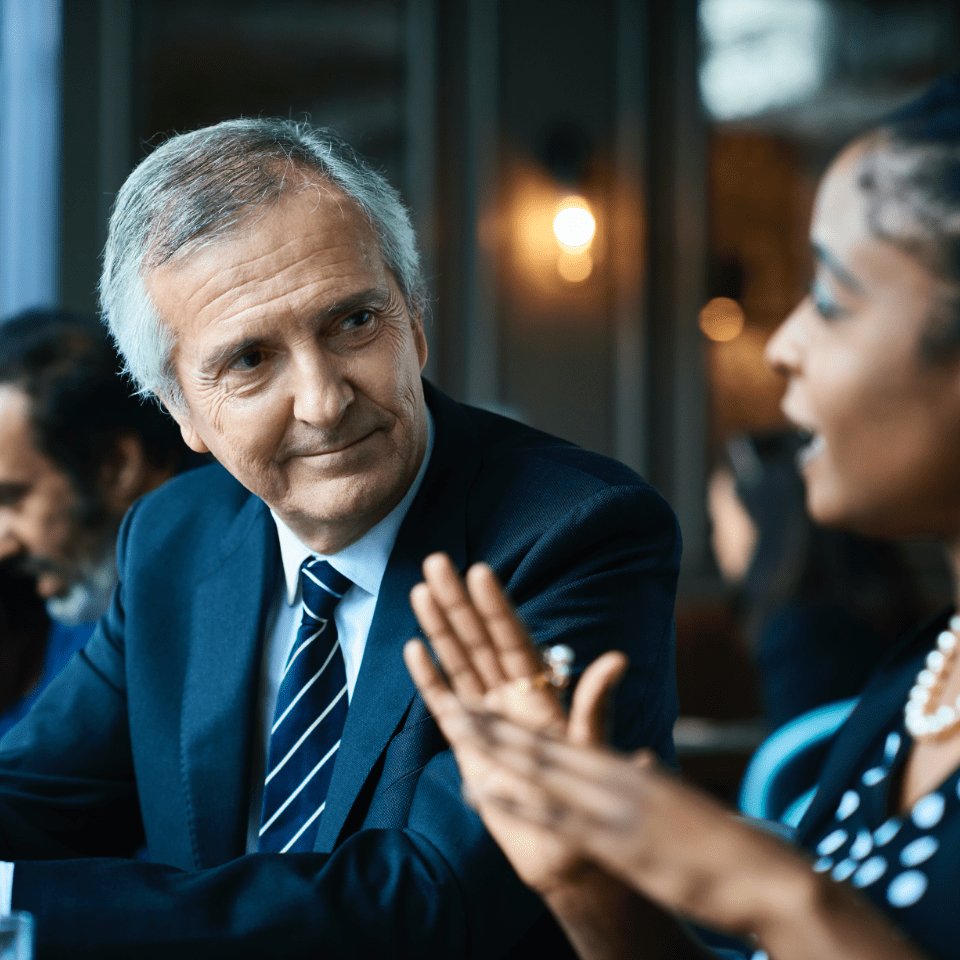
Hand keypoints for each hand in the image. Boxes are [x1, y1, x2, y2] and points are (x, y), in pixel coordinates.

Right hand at [404, 552, 626, 893]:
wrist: (567, 850)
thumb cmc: (587, 797)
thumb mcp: (590, 747)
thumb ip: (593, 705)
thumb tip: (615, 659)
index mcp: (540, 693)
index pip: (512, 639)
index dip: (496, 606)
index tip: (480, 570)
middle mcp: (510, 696)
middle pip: (478, 640)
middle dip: (457, 601)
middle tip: (437, 560)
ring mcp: (487, 717)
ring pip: (458, 662)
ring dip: (439, 627)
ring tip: (421, 590)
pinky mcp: (468, 744)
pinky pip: (444, 703)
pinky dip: (429, 677)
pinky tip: (414, 648)